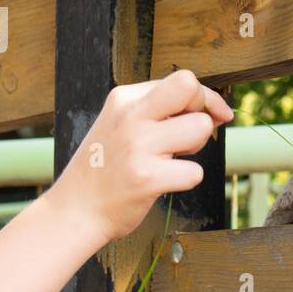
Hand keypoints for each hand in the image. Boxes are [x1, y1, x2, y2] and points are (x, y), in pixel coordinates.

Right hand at [48, 69, 233, 244]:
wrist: (74, 210)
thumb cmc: (107, 168)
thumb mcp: (123, 125)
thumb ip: (161, 111)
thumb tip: (218, 111)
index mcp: (124, 98)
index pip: (183, 81)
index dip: (204, 98)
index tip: (212, 116)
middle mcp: (130, 116)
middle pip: (190, 88)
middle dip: (204, 110)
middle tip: (190, 136)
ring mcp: (137, 146)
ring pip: (200, 128)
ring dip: (195, 149)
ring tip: (169, 161)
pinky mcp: (146, 178)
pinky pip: (195, 172)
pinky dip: (186, 180)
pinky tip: (162, 183)